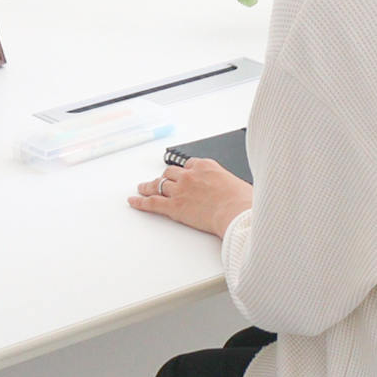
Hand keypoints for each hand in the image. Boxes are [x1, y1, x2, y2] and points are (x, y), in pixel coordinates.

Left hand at [128, 158, 252, 238]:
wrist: (236, 212)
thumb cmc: (243, 202)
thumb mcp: (240, 186)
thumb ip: (230, 187)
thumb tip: (236, 193)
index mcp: (207, 166)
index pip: (190, 165)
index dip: (185, 171)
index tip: (183, 174)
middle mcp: (190, 175)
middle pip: (171, 173)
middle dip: (166, 177)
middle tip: (160, 180)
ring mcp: (180, 190)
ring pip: (159, 184)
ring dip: (149, 186)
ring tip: (143, 188)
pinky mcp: (174, 206)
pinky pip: (152, 202)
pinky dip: (140, 201)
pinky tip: (134, 201)